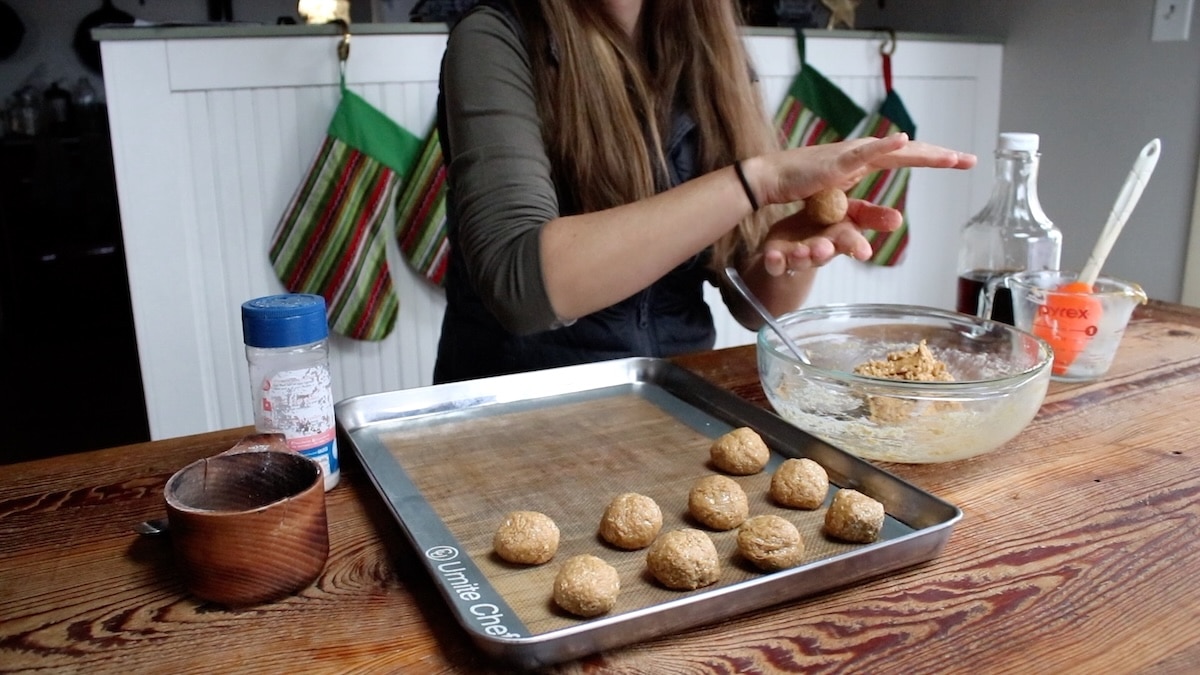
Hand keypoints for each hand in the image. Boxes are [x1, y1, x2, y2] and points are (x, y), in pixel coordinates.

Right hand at [753, 133, 976, 207]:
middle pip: (909, 151)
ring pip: (894, 151)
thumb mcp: (838, 198)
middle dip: (940, 155)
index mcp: (864, 160)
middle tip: (969, 160)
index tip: (958, 162)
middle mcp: (862, 153)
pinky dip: (884, 145)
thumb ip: (858, 200)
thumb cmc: (800, 188)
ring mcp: (850, 154)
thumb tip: (876, 209)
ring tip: (950, 157)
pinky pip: (864, 153)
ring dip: (923, 152)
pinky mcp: (835, 162)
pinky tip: (902, 141)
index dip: (932, 158)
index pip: (905, 157)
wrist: (771, 180)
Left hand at [759, 198, 902, 275]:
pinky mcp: (777, 258)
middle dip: (825, 251)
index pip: (850, 242)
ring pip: (800, 258)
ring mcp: (797, 255)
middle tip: (824, 248)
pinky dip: (775, 260)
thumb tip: (898, 219)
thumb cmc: (825, 227)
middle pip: (824, 252)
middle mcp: (819, 249)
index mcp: (838, 237)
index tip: (864, 251)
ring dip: (801, 256)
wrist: (793, 243)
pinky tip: (773, 255)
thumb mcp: (850, 216)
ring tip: (800, 251)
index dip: (856, 247)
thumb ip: (870, 216)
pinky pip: (775, 262)